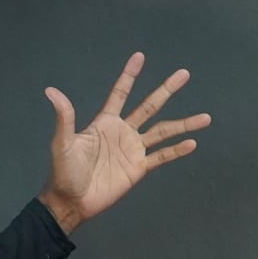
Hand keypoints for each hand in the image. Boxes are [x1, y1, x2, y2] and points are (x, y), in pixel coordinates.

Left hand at [37, 53, 209, 233]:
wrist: (71, 201)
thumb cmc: (64, 172)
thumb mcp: (62, 143)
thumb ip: (64, 117)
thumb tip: (51, 91)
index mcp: (105, 122)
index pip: (120, 93)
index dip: (129, 76)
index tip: (140, 56)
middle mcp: (123, 132)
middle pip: (149, 106)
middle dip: (166, 90)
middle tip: (184, 73)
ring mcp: (133, 150)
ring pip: (163, 132)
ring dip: (184, 124)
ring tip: (206, 117)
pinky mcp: (138, 168)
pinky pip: (161, 157)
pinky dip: (177, 150)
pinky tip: (193, 143)